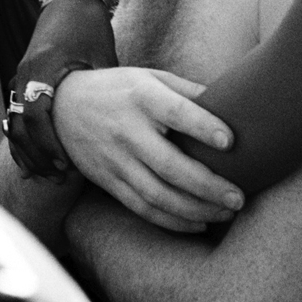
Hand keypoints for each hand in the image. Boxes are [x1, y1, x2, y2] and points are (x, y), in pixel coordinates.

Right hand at [5, 0, 118, 180]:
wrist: (70, 0)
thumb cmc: (90, 26)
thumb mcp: (102, 56)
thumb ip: (109, 88)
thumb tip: (135, 122)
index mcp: (42, 67)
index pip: (36, 114)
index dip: (49, 143)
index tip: (64, 165)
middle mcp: (24, 74)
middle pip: (20, 124)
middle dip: (37, 154)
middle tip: (56, 177)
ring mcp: (20, 77)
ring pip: (14, 122)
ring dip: (28, 150)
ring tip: (45, 175)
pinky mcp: (22, 80)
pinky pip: (15, 115)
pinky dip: (23, 139)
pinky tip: (32, 160)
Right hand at [54, 67, 242, 232]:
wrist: (63, 106)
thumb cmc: (121, 89)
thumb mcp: (152, 77)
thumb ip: (188, 91)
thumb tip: (233, 104)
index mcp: (142, 97)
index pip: (176, 113)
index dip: (203, 127)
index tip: (230, 141)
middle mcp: (128, 131)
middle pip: (169, 165)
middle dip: (207, 185)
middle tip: (238, 197)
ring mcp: (116, 160)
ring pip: (157, 194)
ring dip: (195, 209)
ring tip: (226, 212)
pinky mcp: (109, 181)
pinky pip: (142, 208)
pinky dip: (172, 220)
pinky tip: (199, 223)